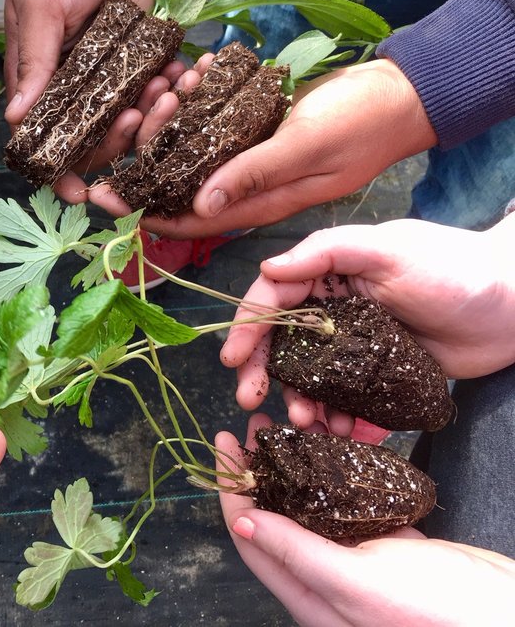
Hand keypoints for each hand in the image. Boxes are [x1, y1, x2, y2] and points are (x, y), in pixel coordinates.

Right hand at [3, 0, 183, 201]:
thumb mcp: (44, 7)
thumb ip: (34, 63)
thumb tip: (16, 119)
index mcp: (35, 78)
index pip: (41, 138)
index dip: (57, 170)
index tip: (80, 192)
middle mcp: (69, 86)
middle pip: (89, 140)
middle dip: (114, 141)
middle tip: (135, 117)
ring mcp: (106, 76)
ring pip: (126, 122)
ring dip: (148, 117)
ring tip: (165, 90)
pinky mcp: (137, 62)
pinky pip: (152, 92)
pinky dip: (167, 91)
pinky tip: (179, 74)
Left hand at [93, 59, 437, 238]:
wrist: (402, 93)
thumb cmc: (362, 123)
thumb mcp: (306, 146)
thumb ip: (254, 174)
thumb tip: (200, 206)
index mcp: (259, 203)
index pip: (190, 221)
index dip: (145, 212)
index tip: (106, 197)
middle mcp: (249, 186)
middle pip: (182, 182)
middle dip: (152, 151)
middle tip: (144, 108)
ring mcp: (253, 157)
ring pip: (195, 148)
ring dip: (175, 117)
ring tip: (172, 81)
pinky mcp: (258, 130)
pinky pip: (216, 120)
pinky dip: (201, 97)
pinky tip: (197, 68)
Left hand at [216, 414, 514, 626]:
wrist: (505, 620)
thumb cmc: (435, 615)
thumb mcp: (357, 584)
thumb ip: (298, 554)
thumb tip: (242, 522)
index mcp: (306, 594)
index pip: (250, 534)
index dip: (230, 489)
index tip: (223, 444)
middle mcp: (323, 577)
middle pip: (275, 514)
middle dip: (259, 468)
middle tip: (255, 424)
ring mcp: (356, 558)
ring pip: (312, 504)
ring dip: (297, 464)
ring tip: (290, 423)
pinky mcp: (387, 543)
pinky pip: (349, 501)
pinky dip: (338, 470)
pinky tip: (334, 443)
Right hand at [218, 216, 514, 431]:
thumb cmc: (453, 268)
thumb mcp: (387, 250)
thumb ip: (325, 252)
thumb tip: (267, 268)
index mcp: (328, 274)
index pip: (273, 299)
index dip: (247, 328)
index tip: (231, 359)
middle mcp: (334, 311)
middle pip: (282, 344)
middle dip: (260, 373)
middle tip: (248, 402)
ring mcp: (356, 347)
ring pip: (311, 379)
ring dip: (299, 402)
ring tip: (304, 423)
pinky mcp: (380, 378)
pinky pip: (348, 402)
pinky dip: (339, 420)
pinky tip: (339, 434)